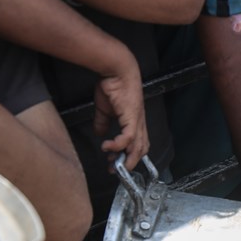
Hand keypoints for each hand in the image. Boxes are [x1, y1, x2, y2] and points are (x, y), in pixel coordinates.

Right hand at [94, 53, 149, 171]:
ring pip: (137, 147)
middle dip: (128, 163)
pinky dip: (118, 146)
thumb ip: (103, 122)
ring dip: (125, 159)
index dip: (130, 156)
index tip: (115, 163)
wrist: (117, 70)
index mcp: (134, 121)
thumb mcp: (104, 109)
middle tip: (115, 170)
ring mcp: (137, 121)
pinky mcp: (132, 117)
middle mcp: (139, 123)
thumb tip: (99, 133)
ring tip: (112, 164)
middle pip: (141, 150)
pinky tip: (107, 147)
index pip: (138, 144)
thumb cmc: (112, 86)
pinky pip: (128, 138)